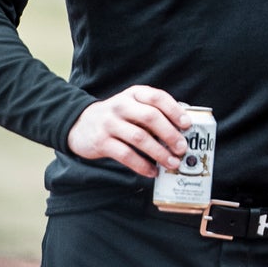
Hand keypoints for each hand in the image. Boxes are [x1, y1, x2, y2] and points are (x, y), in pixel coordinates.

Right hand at [66, 86, 190, 178]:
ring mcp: (110, 123)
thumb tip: (183, 133)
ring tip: (173, 163)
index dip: (174, 110)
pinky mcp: (101, 142)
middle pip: (151, 117)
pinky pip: (126, 155)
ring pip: (140, 138)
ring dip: (160, 152)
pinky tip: (153, 171)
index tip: (187, 125)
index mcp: (133, 94)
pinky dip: (142, 165)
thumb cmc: (117, 117)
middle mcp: (121, 106)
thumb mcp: (132, 106)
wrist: (80, 124)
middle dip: (170, 134)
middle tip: (182, 148)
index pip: (157, 97)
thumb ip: (153, 113)